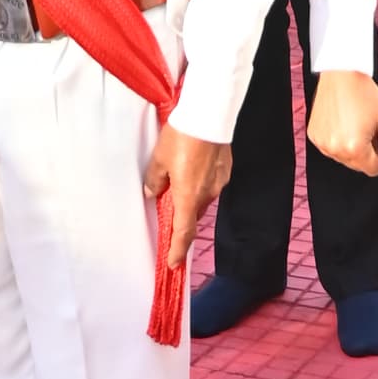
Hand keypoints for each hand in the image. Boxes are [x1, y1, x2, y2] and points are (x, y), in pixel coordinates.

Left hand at [141, 125, 229, 277]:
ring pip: (202, 198)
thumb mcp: (159, 158)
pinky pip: (211, 183)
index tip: (174, 264)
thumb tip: (153, 192)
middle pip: (192, 214)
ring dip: (190, 195)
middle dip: (182, 215)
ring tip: (179, 178)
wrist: (209, 114)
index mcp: (188, 196)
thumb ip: (155, 180)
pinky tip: (193, 165)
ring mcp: (219, 183)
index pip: (183, 232)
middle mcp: (206, 194)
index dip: (178, 250)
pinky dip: (201, 182)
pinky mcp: (225, 170)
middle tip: (169, 208)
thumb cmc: (182, 136)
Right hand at [308, 69, 377, 180]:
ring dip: (350, 145)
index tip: (376, 132)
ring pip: (344, 157)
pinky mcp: (313, 135)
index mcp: (354, 149)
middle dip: (364, 149)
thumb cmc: (365, 94)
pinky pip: (330, 147)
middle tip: (365, 124)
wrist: (342, 72)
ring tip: (352, 120)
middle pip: (358, 165)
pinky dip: (336, 138)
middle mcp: (334, 149)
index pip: (374, 170)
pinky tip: (340, 119)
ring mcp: (321, 143)